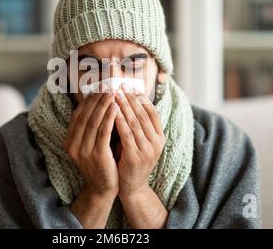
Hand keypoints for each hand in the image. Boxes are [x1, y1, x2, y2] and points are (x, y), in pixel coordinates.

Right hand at [63, 86, 118, 197]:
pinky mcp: (97, 156)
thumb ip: (92, 125)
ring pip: (94, 122)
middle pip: (85, 115)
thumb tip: (98, 100)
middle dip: (97, 98)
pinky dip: (109, 118)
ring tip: (113, 91)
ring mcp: (83, 151)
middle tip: (107, 84)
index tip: (100, 85)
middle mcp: (73, 145)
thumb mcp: (91, 143)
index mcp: (69, 140)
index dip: (89, 99)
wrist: (103, 188)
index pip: (79, 114)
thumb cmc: (101, 162)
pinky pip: (103, 133)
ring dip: (104, 104)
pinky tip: (116, 107)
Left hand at [114, 84, 164, 198]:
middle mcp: (157, 142)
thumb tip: (127, 99)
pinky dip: (119, 121)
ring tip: (114, 93)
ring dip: (124, 106)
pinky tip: (112, 111)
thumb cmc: (131, 159)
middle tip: (119, 84)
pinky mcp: (135, 157)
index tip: (129, 85)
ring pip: (135, 122)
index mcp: (160, 137)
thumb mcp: (138, 140)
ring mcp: (147, 150)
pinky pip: (127, 134)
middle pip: (143, 114)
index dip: (140, 97)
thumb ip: (136, 124)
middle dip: (130, 98)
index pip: (152, 111)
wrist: (132, 187)